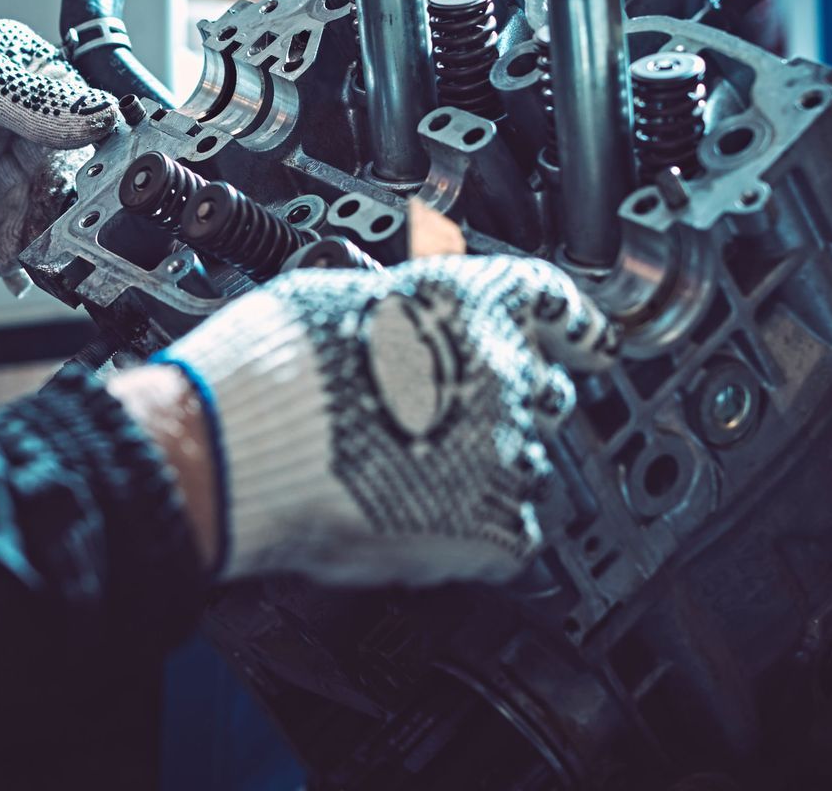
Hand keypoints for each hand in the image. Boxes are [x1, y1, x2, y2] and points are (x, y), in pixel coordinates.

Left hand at [0, 13, 116, 276]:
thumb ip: (32, 104)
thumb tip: (100, 117)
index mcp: (18, 65)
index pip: (76, 113)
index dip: (90, 156)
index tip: (98, 198)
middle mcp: (10, 105)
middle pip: (58, 164)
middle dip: (58, 208)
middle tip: (59, 245)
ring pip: (30, 198)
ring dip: (33, 234)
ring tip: (32, 266)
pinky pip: (0, 219)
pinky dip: (8, 246)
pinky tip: (14, 270)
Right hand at [154, 255, 617, 585]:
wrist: (243, 445)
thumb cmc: (269, 370)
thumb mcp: (334, 297)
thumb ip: (398, 312)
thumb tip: (402, 322)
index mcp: (468, 301)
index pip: (551, 301)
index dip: (572, 324)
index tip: (588, 341)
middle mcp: (504, 369)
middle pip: (544, 388)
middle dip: (508, 403)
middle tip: (454, 420)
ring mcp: (506, 451)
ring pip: (527, 463)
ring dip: (486, 471)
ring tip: (417, 479)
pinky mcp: (493, 525)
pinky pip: (514, 534)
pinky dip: (481, 533)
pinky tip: (430, 522)